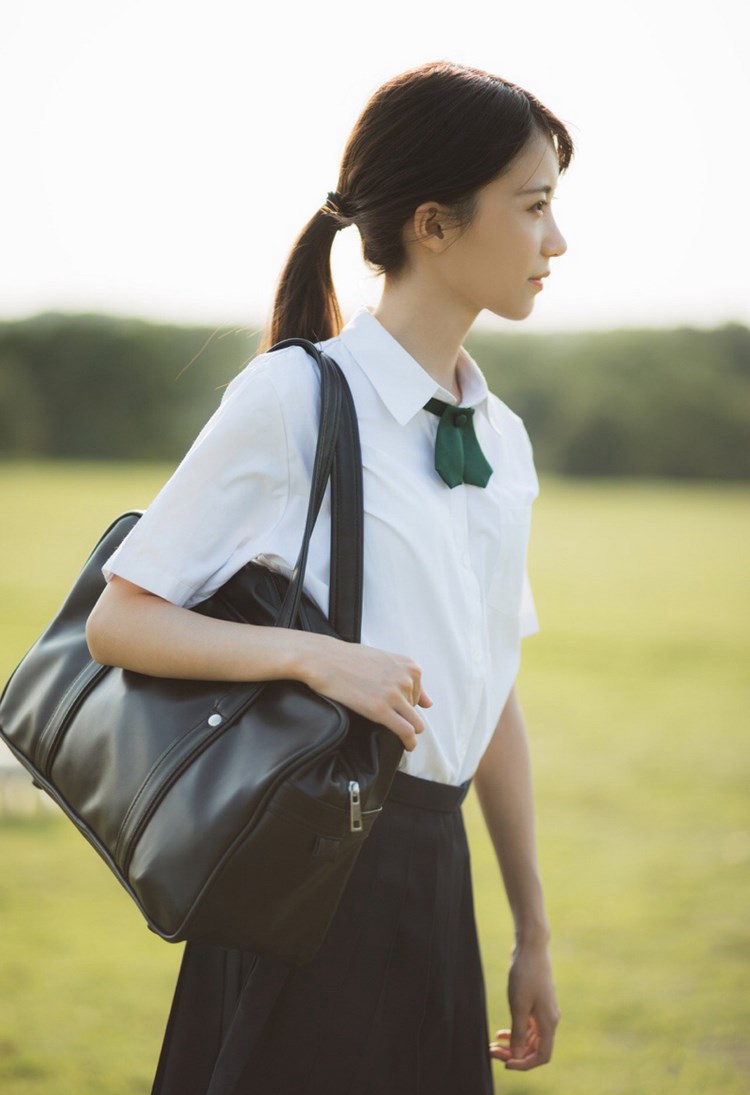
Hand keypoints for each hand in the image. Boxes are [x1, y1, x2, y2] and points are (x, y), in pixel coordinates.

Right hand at [303, 635, 432, 752]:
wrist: (324, 659)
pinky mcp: (381, 710)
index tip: (393, 707)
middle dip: (404, 715)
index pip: (418, 694)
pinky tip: (408, 746)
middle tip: (388, 717)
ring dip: (410, 732)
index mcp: (409, 666)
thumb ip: (407, 680)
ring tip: (403, 738)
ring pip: (416, 723)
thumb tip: (429, 703)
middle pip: (415, 709)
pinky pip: (406, 731)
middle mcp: (406, 679)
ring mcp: (395, 695)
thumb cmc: (349, 658)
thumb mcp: (384, 661)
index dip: (404, 702)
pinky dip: (409, 742)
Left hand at [489, 939, 559, 1069]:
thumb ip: (518, 1032)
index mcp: (548, 1023)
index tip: (505, 1063)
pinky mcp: (536, 1003)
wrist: (531, 947)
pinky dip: (515, 1031)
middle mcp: (549, 1020)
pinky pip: (527, 1026)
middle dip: (514, 1053)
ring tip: (493, 1044)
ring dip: (513, 1043)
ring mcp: (543, 1012)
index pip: (542, 1056)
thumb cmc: (525, 973)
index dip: (524, 1063)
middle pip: (534, 1048)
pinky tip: (500, 1033)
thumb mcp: (518, 1005)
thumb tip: (516, 1055)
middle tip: (491, 1051)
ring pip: (529, 1037)